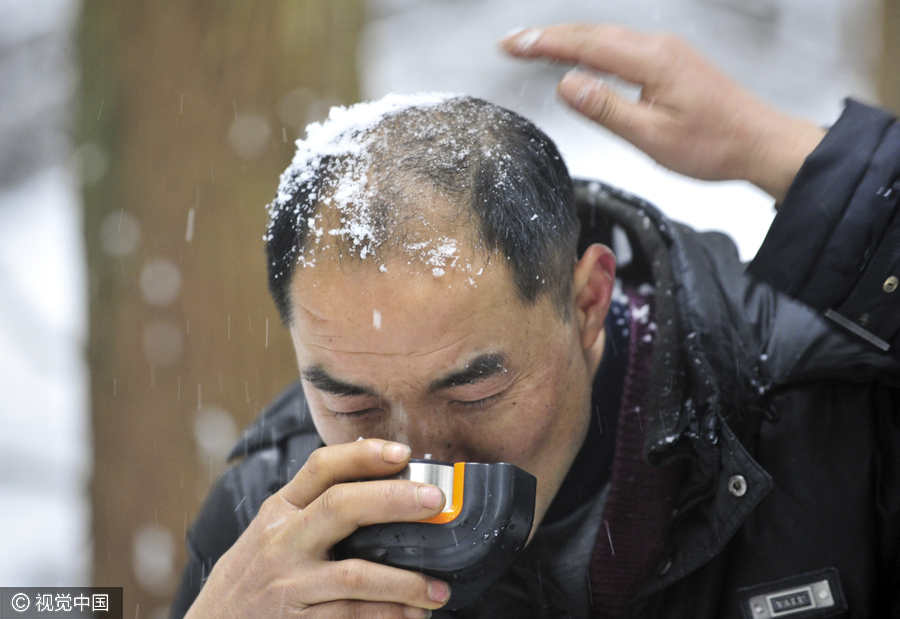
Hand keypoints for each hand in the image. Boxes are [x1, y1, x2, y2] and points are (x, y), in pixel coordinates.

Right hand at [185, 439, 449, 618]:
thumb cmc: (252, 577)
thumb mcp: (271, 532)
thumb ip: (313, 509)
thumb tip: (382, 483)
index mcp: (280, 511)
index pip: (321, 467)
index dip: (364, 455)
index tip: (402, 453)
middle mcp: (282, 541)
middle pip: (341, 506)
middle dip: (393, 500)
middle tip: (436, 501)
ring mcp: (288, 584)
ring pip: (354, 574)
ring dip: (404, 582)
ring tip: (437, 587)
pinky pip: (350, 617)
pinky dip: (387, 616)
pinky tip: (412, 615)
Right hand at [500, 24, 825, 202]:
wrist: (759, 143)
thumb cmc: (715, 145)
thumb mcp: (652, 137)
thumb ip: (606, 109)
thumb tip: (567, 85)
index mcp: (652, 61)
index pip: (585, 45)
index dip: (544, 43)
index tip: (513, 45)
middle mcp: (659, 47)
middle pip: (591, 33)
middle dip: (547, 37)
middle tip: (513, 44)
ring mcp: (666, 51)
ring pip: (605, 37)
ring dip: (567, 40)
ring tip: (535, 47)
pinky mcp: (670, 61)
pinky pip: (621, 45)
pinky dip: (591, 47)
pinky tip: (580, 56)